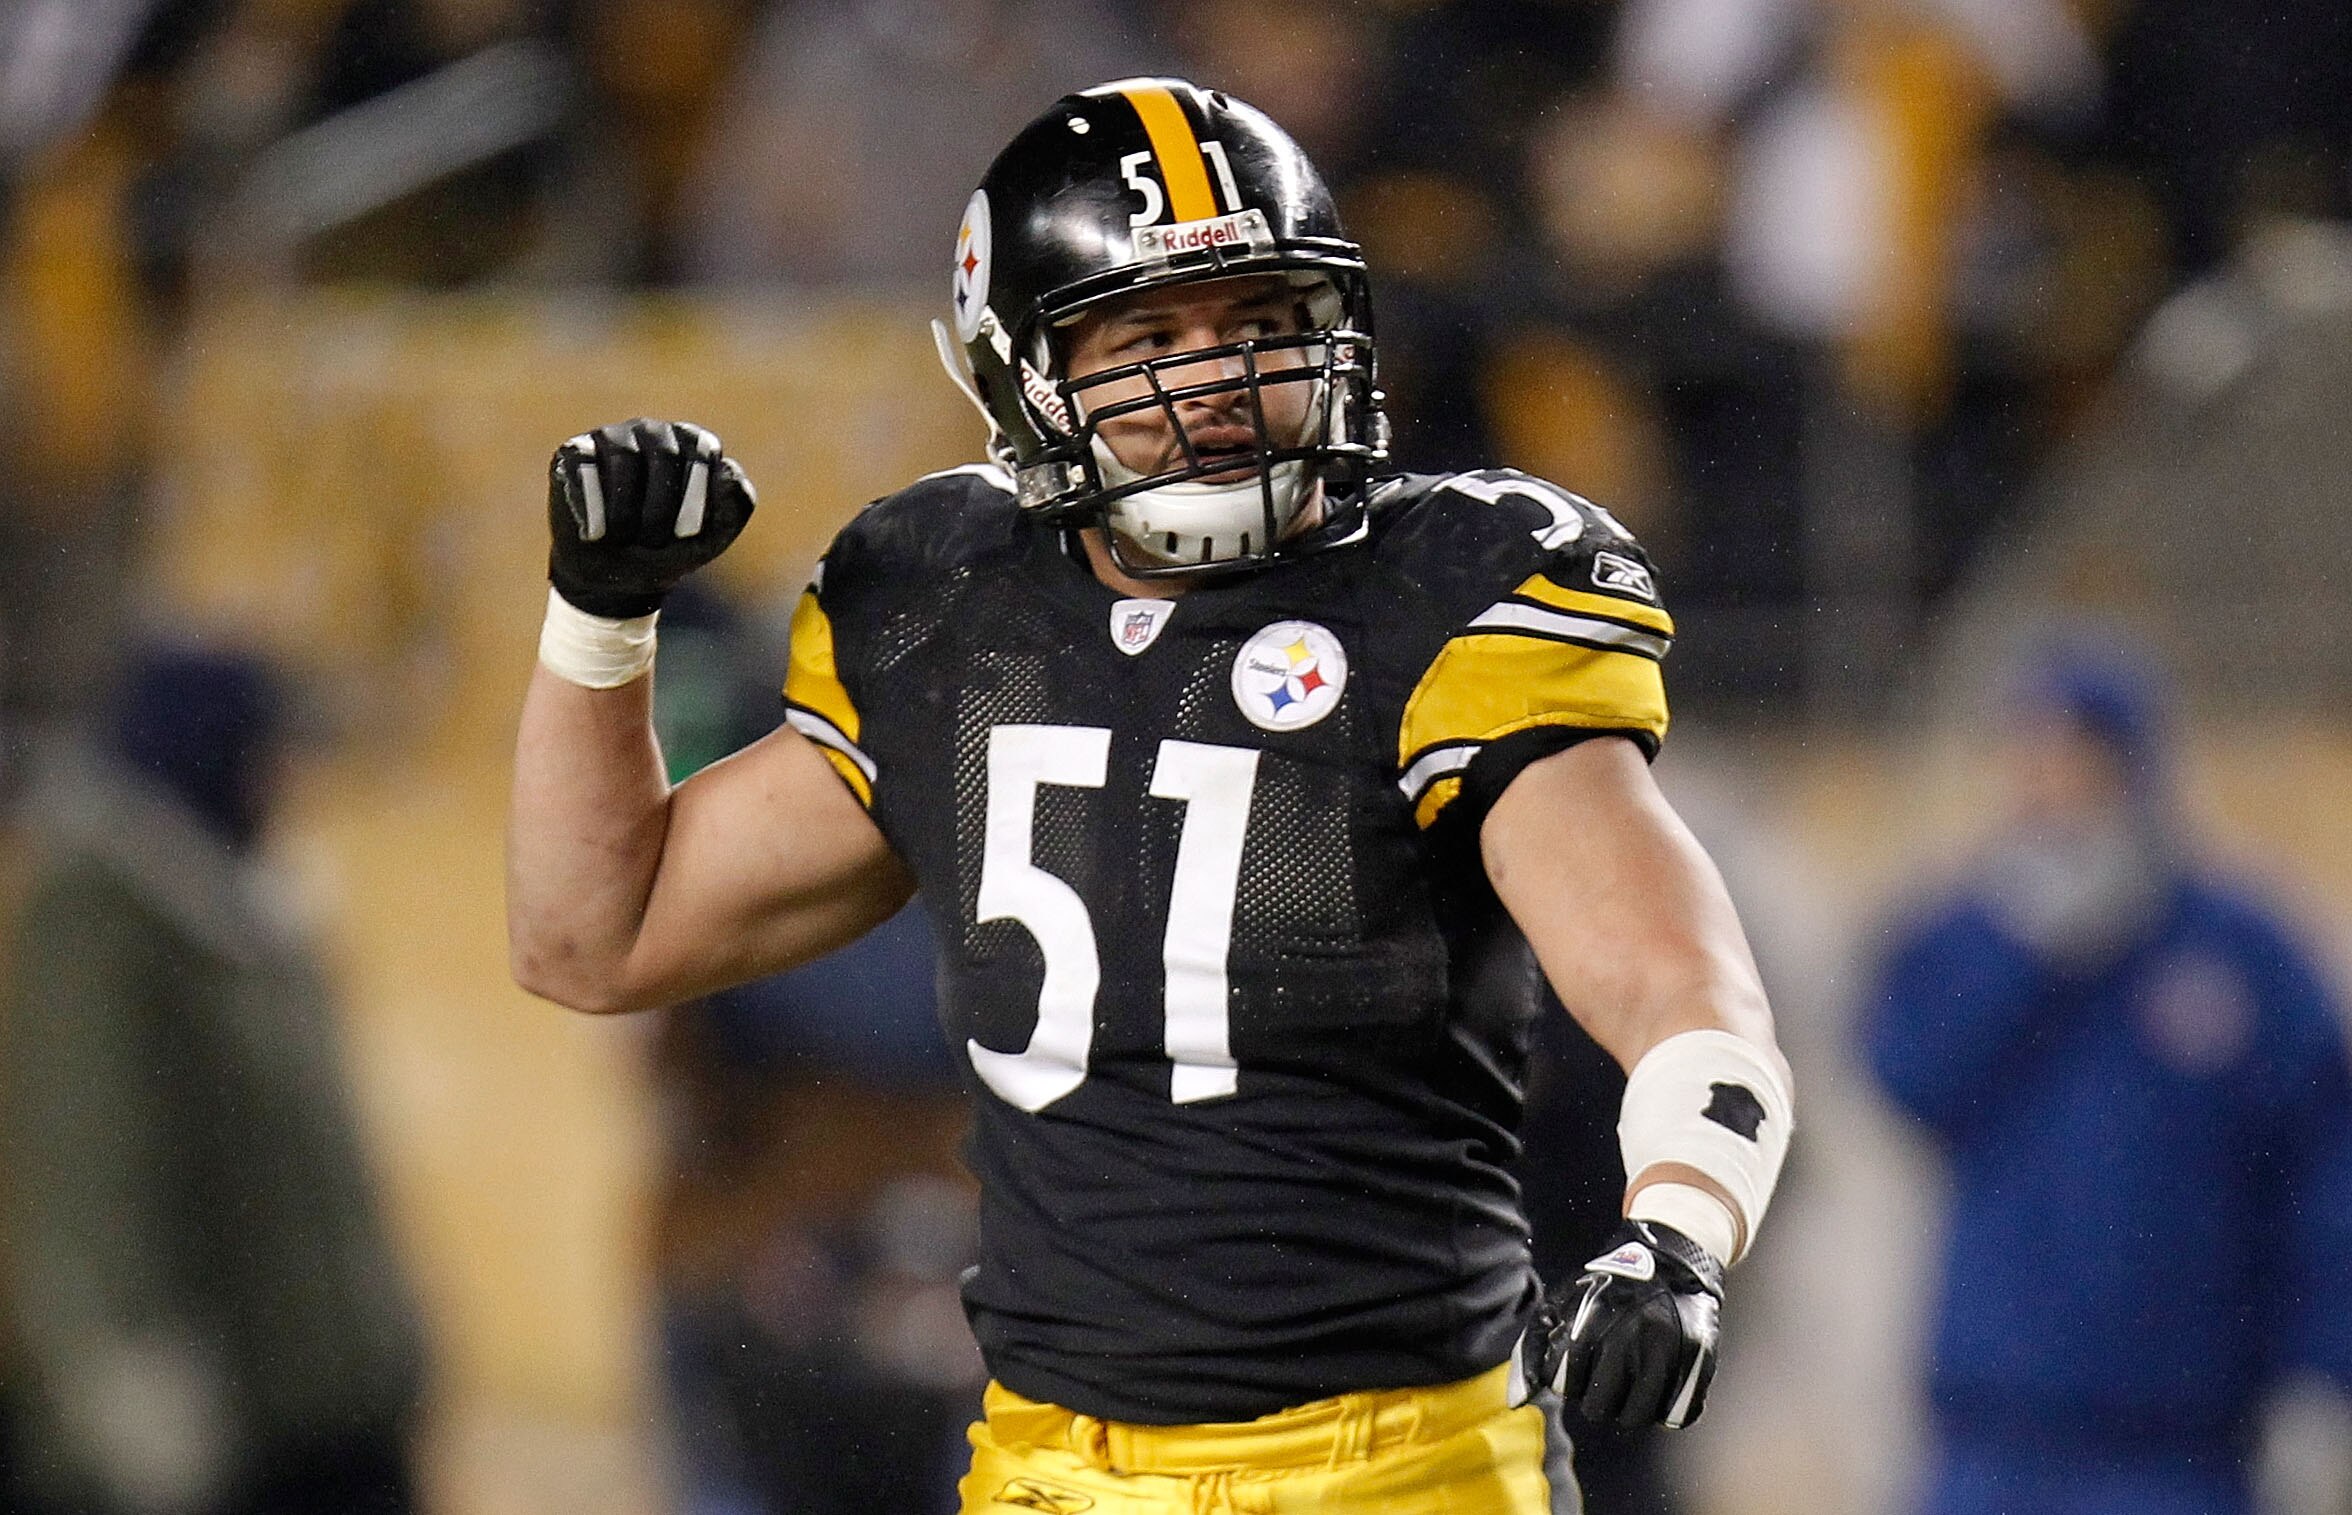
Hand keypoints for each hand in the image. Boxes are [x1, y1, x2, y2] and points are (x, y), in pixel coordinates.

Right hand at [548, 418, 755, 616]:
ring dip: (626, 512)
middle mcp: (654, 433)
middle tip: (652, 541)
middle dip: (660, 510)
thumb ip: (736, 502)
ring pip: (623, 458)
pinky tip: (595, 534)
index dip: (695, 497)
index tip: (686, 534)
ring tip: (624, 536)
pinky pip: (583, 467)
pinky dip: (591, 508)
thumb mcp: (713, 536)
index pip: (702, 450)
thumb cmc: (668, 550)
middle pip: (663, 453)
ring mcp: (612, 437)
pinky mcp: (574, 452)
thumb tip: (726, 469)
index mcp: (694, 444)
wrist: (614, 579)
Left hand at [1508, 1219, 1722, 1428]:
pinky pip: (1677, 1416)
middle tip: (1607, 1374)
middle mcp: (1628, 1334)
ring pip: (1636, 1418)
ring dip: (1630, 1408)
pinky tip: (1660, 1383)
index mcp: (1588, 1319)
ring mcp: (1666, 1348)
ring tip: (1632, 1379)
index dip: (1569, 1380)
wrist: (1667, 1261)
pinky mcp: (1698, 1358)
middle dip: (1597, 1398)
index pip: (1565, 1386)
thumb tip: (1517, 1404)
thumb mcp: (1558, 1306)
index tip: (1579, 1361)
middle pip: (1599, 1409)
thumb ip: (1530, 1352)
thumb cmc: (1602, 1291)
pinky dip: (1667, 1410)